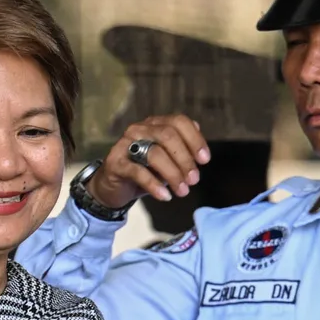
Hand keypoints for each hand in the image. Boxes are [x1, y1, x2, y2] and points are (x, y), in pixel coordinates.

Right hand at [85, 115, 209, 208]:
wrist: (113, 187)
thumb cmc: (144, 171)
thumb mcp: (167, 161)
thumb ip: (183, 152)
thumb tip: (202, 152)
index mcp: (155, 124)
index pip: (178, 122)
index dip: (195, 139)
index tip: (205, 160)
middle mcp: (139, 129)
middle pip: (168, 135)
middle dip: (185, 159)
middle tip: (194, 180)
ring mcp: (125, 144)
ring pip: (154, 153)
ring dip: (173, 174)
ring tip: (183, 191)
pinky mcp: (115, 163)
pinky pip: (138, 172)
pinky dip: (154, 185)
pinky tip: (165, 196)